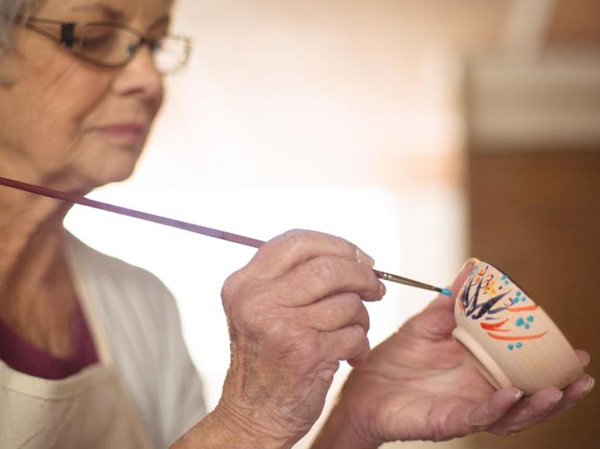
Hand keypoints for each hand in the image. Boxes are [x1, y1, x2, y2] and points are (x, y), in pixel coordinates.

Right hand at [212, 230, 384, 448]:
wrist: (253, 415)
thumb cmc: (265, 358)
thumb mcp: (259, 308)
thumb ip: (290, 277)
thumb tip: (350, 255)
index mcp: (245, 283)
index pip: (297, 241)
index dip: (336, 244)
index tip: (359, 258)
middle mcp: (259, 300)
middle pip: (329, 267)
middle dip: (362, 276)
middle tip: (375, 288)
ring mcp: (283, 326)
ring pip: (348, 301)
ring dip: (360, 317)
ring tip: (351, 331)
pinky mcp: (308, 352)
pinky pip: (355, 332)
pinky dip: (360, 343)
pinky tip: (349, 354)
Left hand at [311, 260, 593, 448]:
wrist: (361, 385)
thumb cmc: (396, 359)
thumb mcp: (427, 325)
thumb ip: (451, 302)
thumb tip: (471, 270)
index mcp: (478, 370)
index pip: (522, 371)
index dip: (550, 365)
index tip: (575, 351)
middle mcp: (478, 392)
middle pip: (527, 397)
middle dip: (557, 391)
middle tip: (581, 376)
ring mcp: (465, 408)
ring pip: (510, 414)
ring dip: (536, 405)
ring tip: (556, 390)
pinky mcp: (446, 421)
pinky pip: (476, 417)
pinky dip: (495, 408)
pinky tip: (511, 396)